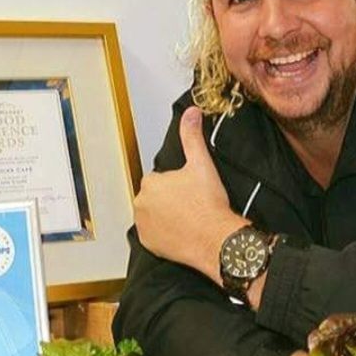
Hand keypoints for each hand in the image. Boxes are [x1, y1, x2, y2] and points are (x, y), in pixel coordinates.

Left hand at [134, 106, 245, 279]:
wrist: (215, 238)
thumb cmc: (209, 203)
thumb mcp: (202, 164)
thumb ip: (192, 136)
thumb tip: (191, 112)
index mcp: (150, 182)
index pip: (160, 180)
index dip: (177, 186)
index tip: (191, 192)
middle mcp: (140, 203)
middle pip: (154, 198)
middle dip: (168, 201)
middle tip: (191, 206)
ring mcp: (142, 225)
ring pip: (152, 216)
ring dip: (164, 217)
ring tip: (187, 220)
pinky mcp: (147, 244)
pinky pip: (152, 236)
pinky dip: (162, 235)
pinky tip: (179, 233)